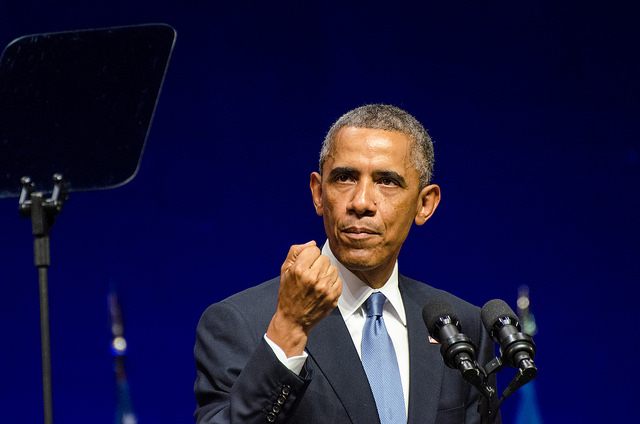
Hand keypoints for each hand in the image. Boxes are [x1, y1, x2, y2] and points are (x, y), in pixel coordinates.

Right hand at [266, 241, 341, 356]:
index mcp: (299, 270)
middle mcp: (313, 278)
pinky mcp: (333, 296)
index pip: (313, 249)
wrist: (293, 319)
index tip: (305, 264)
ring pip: (333, 268)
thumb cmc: (288, 294)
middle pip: (324, 258)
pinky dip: (332, 283)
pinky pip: (338, 280)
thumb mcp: (285, 271)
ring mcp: (325, 288)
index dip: (309, 256)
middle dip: (317, 264)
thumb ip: (296, 252)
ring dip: (326, 273)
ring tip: (316, 282)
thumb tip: (312, 243)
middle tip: (310, 275)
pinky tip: (322, 289)